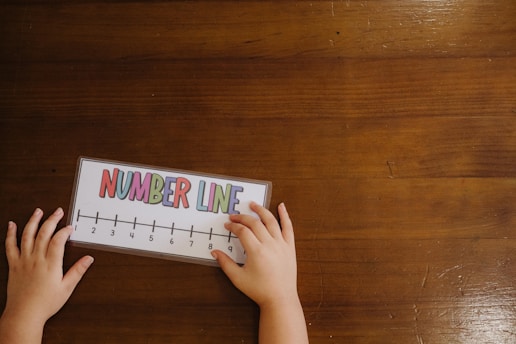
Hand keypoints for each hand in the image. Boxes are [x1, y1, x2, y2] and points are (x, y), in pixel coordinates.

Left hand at [0, 207, 93, 342]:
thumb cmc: (45, 303)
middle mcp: (36, 259)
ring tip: (38, 211)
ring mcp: (23, 260)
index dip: (64, 231)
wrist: (24, 314)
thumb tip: (89, 259)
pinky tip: (12, 225)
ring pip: (27, 235)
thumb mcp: (67, 288)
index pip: (58, 240)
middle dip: (52, 220)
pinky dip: (10, 234)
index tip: (70, 228)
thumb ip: (78, 271)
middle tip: (58, 212)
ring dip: (33, 221)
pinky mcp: (14, 264)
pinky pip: (10, 246)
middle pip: (44, 233)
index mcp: (50, 264)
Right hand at [212, 202, 308, 343]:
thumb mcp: (238, 278)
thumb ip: (225, 263)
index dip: (233, 226)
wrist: (280, 298)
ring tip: (253, 204)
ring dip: (261, 210)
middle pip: (254, 223)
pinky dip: (285, 215)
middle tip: (234, 216)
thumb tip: (215, 252)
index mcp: (256, 251)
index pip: (242, 231)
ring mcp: (281, 244)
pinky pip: (288, 227)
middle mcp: (270, 244)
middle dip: (242, 217)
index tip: (227, 225)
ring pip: (271, 221)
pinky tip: (282, 206)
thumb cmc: (259, 290)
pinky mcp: (290, 247)